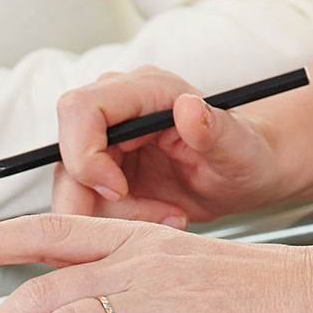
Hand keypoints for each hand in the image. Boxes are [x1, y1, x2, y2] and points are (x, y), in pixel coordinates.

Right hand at [50, 66, 284, 224]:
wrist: (244, 176)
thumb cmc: (246, 156)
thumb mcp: (239, 149)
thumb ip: (214, 128)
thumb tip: (188, 107)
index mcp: (144, 90)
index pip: (80, 109)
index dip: (85, 155)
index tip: (120, 191)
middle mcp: (116, 111)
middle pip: (67, 156)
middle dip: (94, 201)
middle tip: (145, 221)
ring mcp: (104, 142)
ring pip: (72, 188)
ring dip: (111, 216)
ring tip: (167, 216)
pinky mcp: (101, 172)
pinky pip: (86, 204)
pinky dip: (115, 222)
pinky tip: (159, 216)